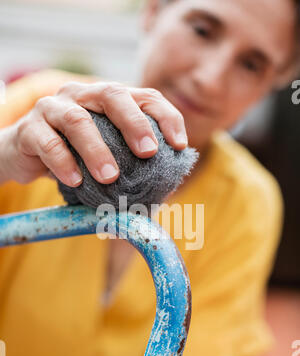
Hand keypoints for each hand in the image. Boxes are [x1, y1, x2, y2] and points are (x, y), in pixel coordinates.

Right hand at [1, 81, 186, 185]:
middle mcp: (82, 95)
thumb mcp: (107, 155)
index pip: (145, 96)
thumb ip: (130, 167)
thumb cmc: (76, 157)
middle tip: (148, 152)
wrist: (25, 155)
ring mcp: (53, 108)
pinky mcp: (30, 129)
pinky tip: (76, 181)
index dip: (166, 116)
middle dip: (134, 123)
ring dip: (97, 149)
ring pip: (77, 120)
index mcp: (108, 100)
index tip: (179, 145)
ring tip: (110, 177)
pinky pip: (48, 143)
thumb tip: (160, 200)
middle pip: (112, 95)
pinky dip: (63, 162)